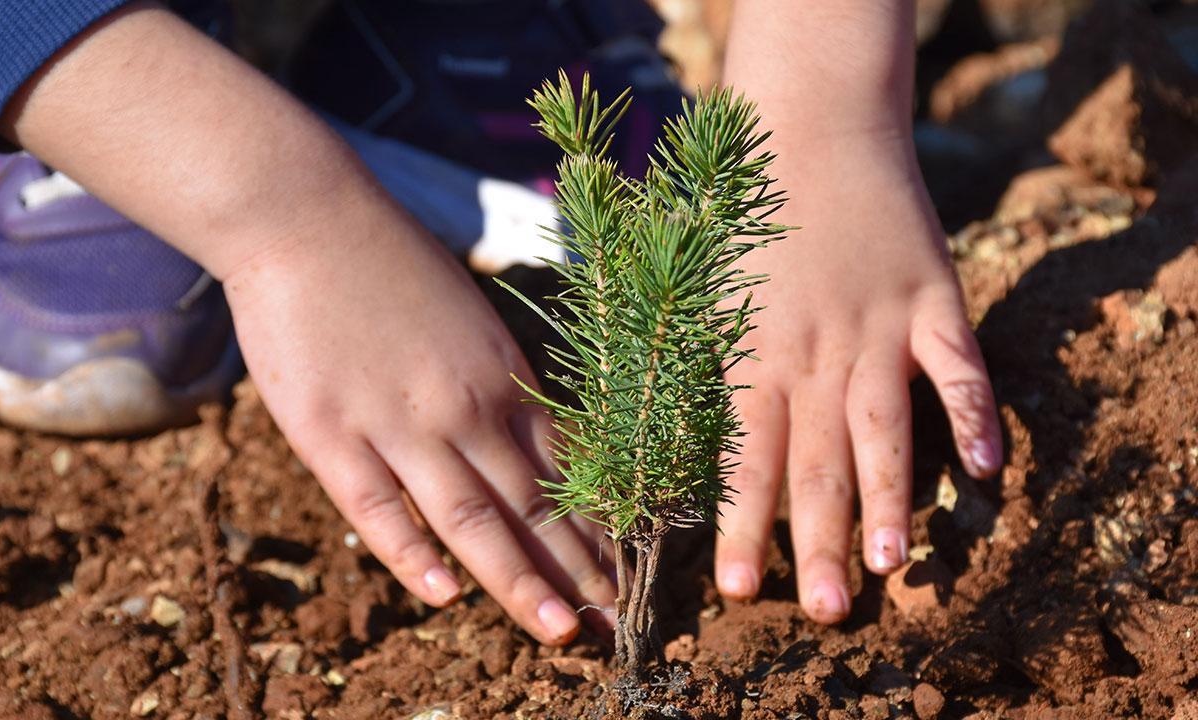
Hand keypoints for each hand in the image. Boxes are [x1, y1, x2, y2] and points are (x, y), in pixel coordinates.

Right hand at [223, 193, 614, 643]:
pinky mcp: (332, 433)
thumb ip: (497, 380)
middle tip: (618, 627)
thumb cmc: (390, 261)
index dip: (598, 528)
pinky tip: (445, 595)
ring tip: (562, 632)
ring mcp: (398, 423)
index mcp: (501, 376)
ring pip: (472, 518)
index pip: (564, 469)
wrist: (306, 217)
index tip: (628, 574)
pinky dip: (413, 554)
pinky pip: (379, 508)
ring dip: (521, 580)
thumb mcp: (469, 317)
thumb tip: (528, 436)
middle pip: (532, 505)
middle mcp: (464, 407)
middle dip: (579, 572)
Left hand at [714, 131, 1001, 621]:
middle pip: (816, 462)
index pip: (742, 457)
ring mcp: (878, 328)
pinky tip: (987, 468)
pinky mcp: (932, 300)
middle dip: (818, 541)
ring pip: (885, 428)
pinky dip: (976, 413)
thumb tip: (682, 448)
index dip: (740, 525)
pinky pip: (959, 366)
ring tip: (896, 566)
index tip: (737, 589)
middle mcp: (814, 353)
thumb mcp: (702, 292)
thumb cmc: (739, 216)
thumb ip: (701, 368)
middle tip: (825, 610)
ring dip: (892, 499)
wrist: (807, 129)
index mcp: (751, 354)